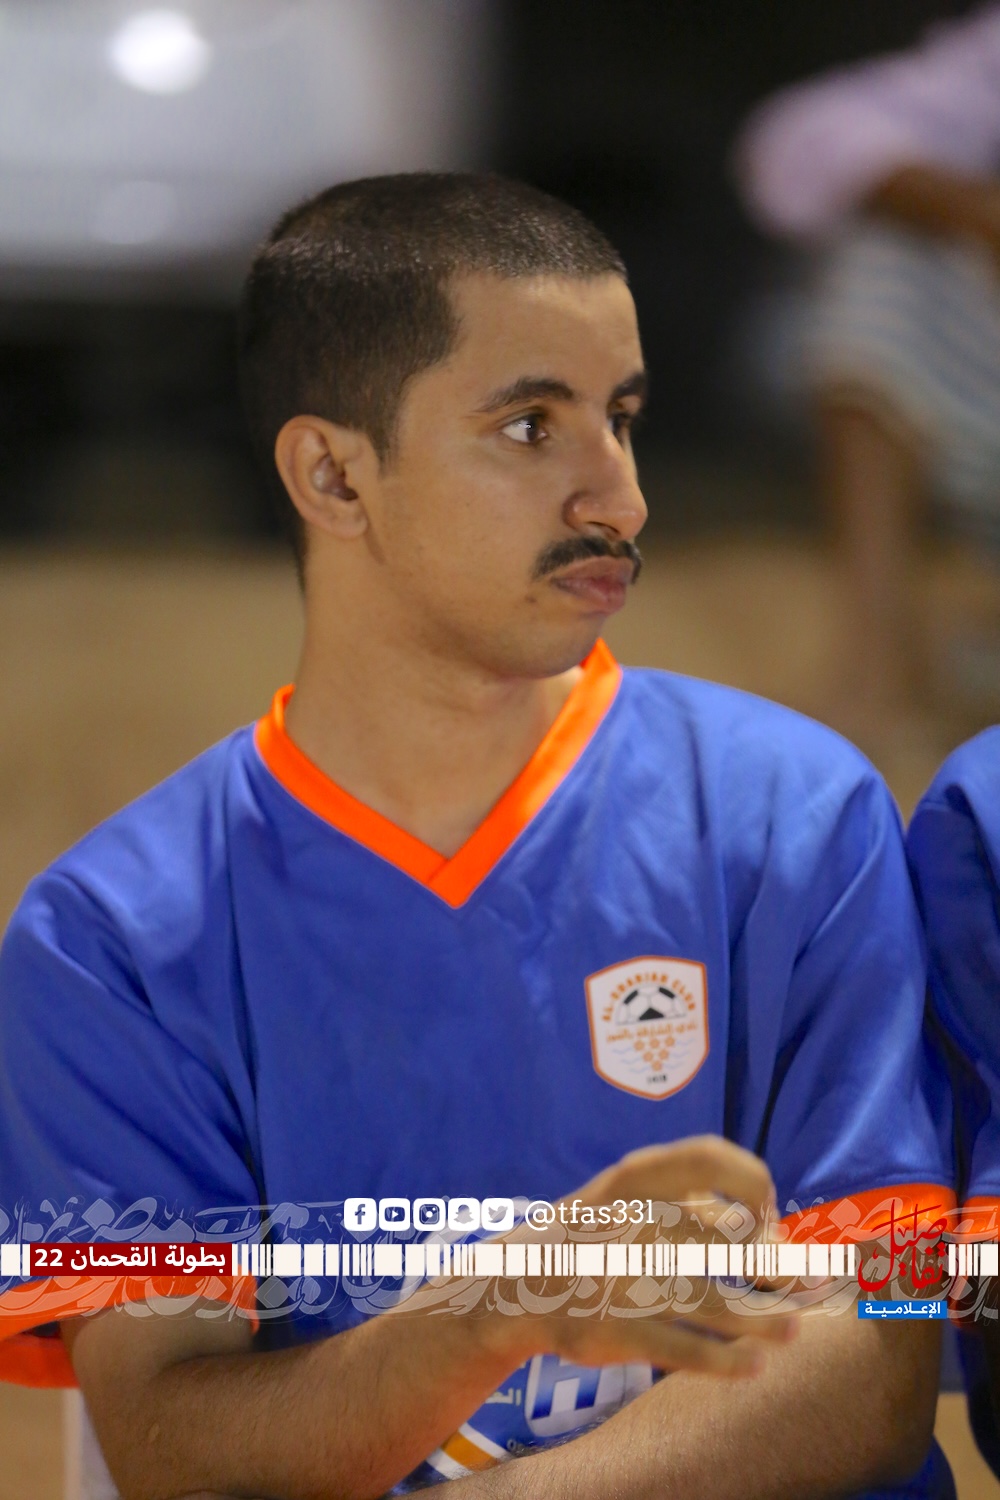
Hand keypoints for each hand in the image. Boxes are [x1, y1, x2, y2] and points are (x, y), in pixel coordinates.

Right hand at [408, 1135, 798, 1379]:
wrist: (516, 1285)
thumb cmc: (596, 1234)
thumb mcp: (632, 1199)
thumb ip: (695, 1205)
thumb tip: (769, 1229)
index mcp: (636, 1178)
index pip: (713, 1159)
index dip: (751, 1183)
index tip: (762, 1214)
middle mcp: (634, 1221)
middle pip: (731, 1243)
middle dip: (777, 1268)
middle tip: (803, 1284)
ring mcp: (625, 1278)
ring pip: (719, 1305)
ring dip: (766, 1322)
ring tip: (794, 1330)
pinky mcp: (618, 1331)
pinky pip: (689, 1350)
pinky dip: (729, 1362)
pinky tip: (754, 1366)